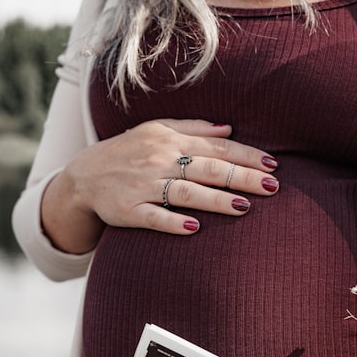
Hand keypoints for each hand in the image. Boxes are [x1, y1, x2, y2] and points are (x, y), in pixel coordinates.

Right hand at [41, 119, 278, 252]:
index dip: (246, 156)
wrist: (84, 176)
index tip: (272, 165)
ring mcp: (144, 187)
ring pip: (185, 193)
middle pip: (207, 169)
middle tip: (272, 186)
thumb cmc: (128, 151)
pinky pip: (154, 217)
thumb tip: (230, 129)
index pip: (216, 148)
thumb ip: (194, 128)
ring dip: (215, 200)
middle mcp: (159, 161)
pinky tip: (195, 228)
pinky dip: (173, 222)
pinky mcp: (128, 211)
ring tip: (244, 207)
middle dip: (241, 177)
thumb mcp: (157, 130)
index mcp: (170, 141)